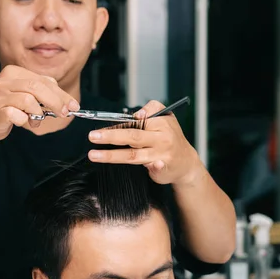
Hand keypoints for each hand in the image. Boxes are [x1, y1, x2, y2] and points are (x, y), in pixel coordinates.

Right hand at [0, 65, 78, 140]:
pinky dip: (24, 120)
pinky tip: (23, 121)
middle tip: (64, 113)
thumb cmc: (9, 106)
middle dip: (55, 102)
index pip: (43, 80)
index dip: (61, 94)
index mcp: (14, 72)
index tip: (74, 106)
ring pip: (28, 100)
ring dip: (38, 113)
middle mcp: (5, 80)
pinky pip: (16, 114)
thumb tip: (67, 100)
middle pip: (37, 87)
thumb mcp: (27, 94)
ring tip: (36, 121)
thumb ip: (44, 91)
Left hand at [87, 100, 201, 184]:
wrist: (186, 162)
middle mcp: (161, 138)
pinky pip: (156, 167)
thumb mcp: (166, 117)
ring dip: (112, 155)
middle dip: (110, 136)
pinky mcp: (162, 168)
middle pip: (132, 136)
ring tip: (94, 155)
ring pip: (134, 155)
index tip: (99, 130)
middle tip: (93, 136)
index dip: (116, 126)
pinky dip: (155, 167)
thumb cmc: (171, 138)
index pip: (134, 123)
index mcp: (160, 123)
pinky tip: (153, 166)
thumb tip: (137, 114)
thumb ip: (150, 110)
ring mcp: (161, 154)